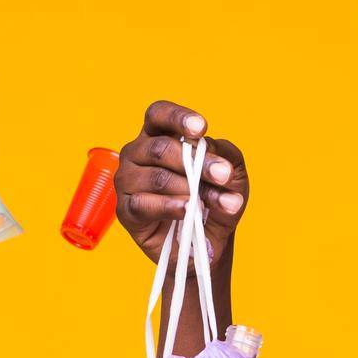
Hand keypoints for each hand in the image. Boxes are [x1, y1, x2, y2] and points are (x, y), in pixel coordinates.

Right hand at [116, 100, 249, 264]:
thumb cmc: (214, 201)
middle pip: (161, 148)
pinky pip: (145, 204)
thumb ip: (226, 156)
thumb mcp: (232, 176)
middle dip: (198, 162)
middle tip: (224, 176)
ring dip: (193, 190)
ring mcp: (127, 181)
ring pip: (158, 177)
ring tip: (216, 203)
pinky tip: (189, 210)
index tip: (201, 128)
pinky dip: (171, 206)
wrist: (207, 243)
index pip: (158, 114)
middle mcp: (137, 154)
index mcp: (158, 136)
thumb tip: (213, 154)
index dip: (178, 118)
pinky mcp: (126, 210)